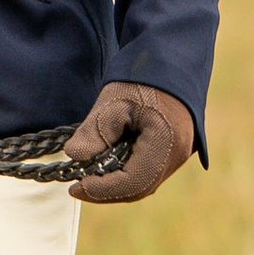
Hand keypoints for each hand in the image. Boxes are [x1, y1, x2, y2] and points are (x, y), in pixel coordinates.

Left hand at [64, 79, 195, 204]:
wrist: (168, 63)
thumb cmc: (142, 79)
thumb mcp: (112, 102)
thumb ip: (93, 132)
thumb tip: (74, 157)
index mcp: (166, 142)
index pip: (133, 182)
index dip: (102, 190)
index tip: (75, 187)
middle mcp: (178, 154)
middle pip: (140, 188)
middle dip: (107, 191)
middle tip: (77, 188)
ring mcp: (178, 154)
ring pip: (144, 183)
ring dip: (115, 185)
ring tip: (88, 177)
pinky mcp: (173, 151)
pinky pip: (148, 173)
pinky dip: (126, 175)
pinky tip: (106, 167)